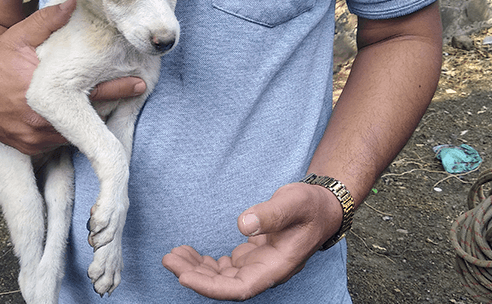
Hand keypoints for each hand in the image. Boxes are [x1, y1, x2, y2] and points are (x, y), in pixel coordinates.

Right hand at [0, 0, 146, 154]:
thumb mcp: (19, 36)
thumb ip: (48, 21)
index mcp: (39, 90)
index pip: (88, 92)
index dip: (116, 88)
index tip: (139, 83)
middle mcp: (39, 119)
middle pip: (87, 117)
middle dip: (111, 104)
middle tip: (136, 89)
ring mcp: (35, 138)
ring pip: (76, 133)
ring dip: (92, 121)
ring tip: (112, 104)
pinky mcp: (31, 148)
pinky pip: (61, 141)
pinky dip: (73, 131)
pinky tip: (84, 118)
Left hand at [162, 182, 342, 300]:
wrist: (322, 207)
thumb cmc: (310, 206)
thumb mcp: (294, 202)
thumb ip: (271, 214)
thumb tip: (243, 224)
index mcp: (276, 267)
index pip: (239, 288)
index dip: (211, 287)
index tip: (185, 278)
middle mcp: (265, 272)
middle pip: (225, 285)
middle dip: (195, 276)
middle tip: (169, 259)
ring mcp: (258, 266)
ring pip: (222, 277)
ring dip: (197, 269)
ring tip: (174, 255)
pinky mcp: (252, 257)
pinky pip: (225, 268)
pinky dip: (206, 263)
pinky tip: (190, 253)